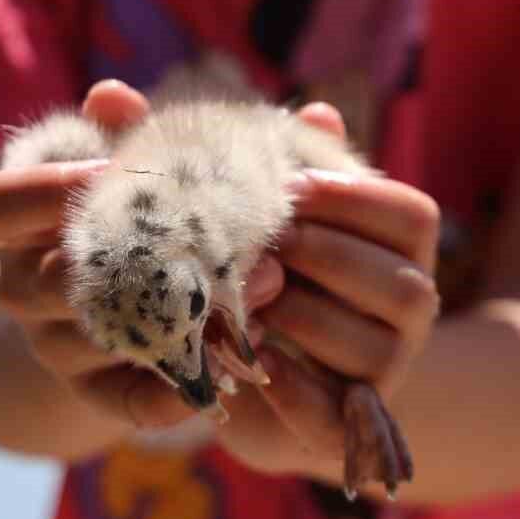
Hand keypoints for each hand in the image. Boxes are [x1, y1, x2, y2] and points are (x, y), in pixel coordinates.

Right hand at [0, 79, 284, 433]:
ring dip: (183, 312)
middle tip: (227, 230)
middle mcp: (20, 288)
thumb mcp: (116, 163)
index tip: (107, 171)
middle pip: (53, 279)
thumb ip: (125, 129)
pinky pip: (126, 402)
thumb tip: (113, 94)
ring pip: (100, 336)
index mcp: (13, 223)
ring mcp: (53, 346)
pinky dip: (174, 392)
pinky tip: (224, 372)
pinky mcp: (96, 393)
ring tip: (266, 281)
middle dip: (143, 253)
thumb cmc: (120, 208)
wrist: (106, 305)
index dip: (43, 190)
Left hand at [214, 103, 442, 482]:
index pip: (409, 213)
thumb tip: (108, 95)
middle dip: (321, 259)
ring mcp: (389, 368)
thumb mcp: (234, 202)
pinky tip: (246, 361)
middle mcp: (412, 303)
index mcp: (403, 242)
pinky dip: (291, 388)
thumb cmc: (251, 260)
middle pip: (396, 281)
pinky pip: (334, 410)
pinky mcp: (349, 423)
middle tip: (255, 245)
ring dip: (305, 319)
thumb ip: (186, 150)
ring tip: (246, 299)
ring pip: (370, 345)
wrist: (261, 370)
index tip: (286, 187)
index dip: (354, 199)